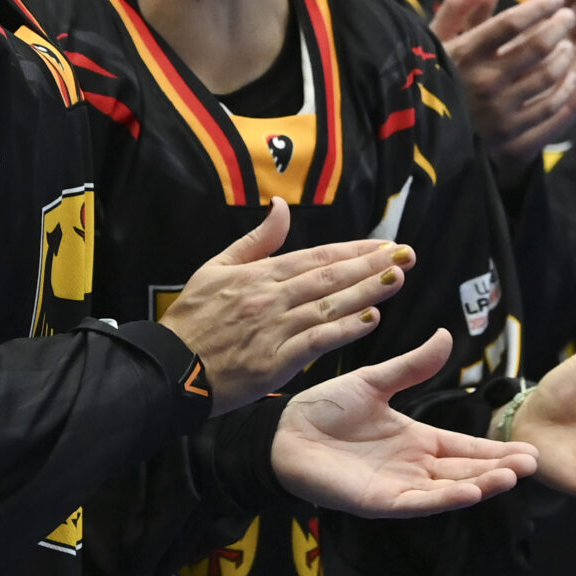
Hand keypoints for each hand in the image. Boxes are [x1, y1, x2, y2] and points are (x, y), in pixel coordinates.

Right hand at [159, 198, 413, 416]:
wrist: (170, 368)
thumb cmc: (191, 321)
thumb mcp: (215, 268)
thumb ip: (255, 241)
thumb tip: (280, 208)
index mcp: (258, 275)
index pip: (316, 257)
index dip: (353, 250)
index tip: (383, 245)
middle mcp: (271, 298)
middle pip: (329, 277)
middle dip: (371, 265)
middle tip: (406, 256)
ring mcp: (274, 329)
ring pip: (328, 305)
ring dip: (367, 291)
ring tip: (397, 279)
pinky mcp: (274, 360)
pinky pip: (316, 341)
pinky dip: (344, 329)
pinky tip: (370, 320)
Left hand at [271, 329, 539, 517]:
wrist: (282, 432)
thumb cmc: (324, 409)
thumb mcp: (375, 382)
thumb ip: (412, 366)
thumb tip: (446, 336)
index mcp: (414, 439)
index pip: (464, 446)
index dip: (495, 449)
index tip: (529, 449)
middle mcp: (412, 466)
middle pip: (465, 470)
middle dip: (499, 468)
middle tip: (533, 463)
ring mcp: (397, 486)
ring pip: (449, 489)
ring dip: (481, 484)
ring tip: (511, 476)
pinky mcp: (378, 502)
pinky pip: (418, 502)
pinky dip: (445, 499)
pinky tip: (471, 491)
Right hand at [439, 0, 575, 166]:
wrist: (422, 141)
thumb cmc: (427, 82)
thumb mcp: (431, 44)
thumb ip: (455, 10)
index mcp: (463, 55)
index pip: (511, 23)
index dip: (539, 7)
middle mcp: (483, 82)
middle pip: (537, 47)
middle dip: (560, 26)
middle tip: (569, 16)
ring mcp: (500, 111)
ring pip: (549, 76)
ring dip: (565, 55)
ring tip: (569, 44)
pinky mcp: (512, 135)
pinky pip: (551, 107)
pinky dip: (566, 87)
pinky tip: (571, 74)